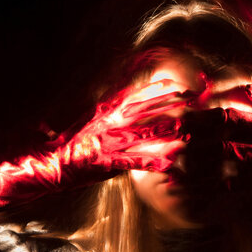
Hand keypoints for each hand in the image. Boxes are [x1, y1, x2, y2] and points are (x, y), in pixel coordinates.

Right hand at [56, 79, 192, 182]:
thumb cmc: (80, 140)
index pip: (141, 95)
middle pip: (149, 111)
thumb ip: (117, 106)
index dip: (162, 91)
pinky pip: (136, 161)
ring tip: (191, 132)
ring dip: (170, 133)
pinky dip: (154, 162)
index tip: (182, 89)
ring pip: (147, 134)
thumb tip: (135, 94)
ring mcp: (112, 142)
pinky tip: (171, 163)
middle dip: (175, 107)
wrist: (56, 161)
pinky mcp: (109, 162)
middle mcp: (113, 123)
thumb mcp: (98, 117)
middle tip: (195, 105)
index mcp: (110, 111)